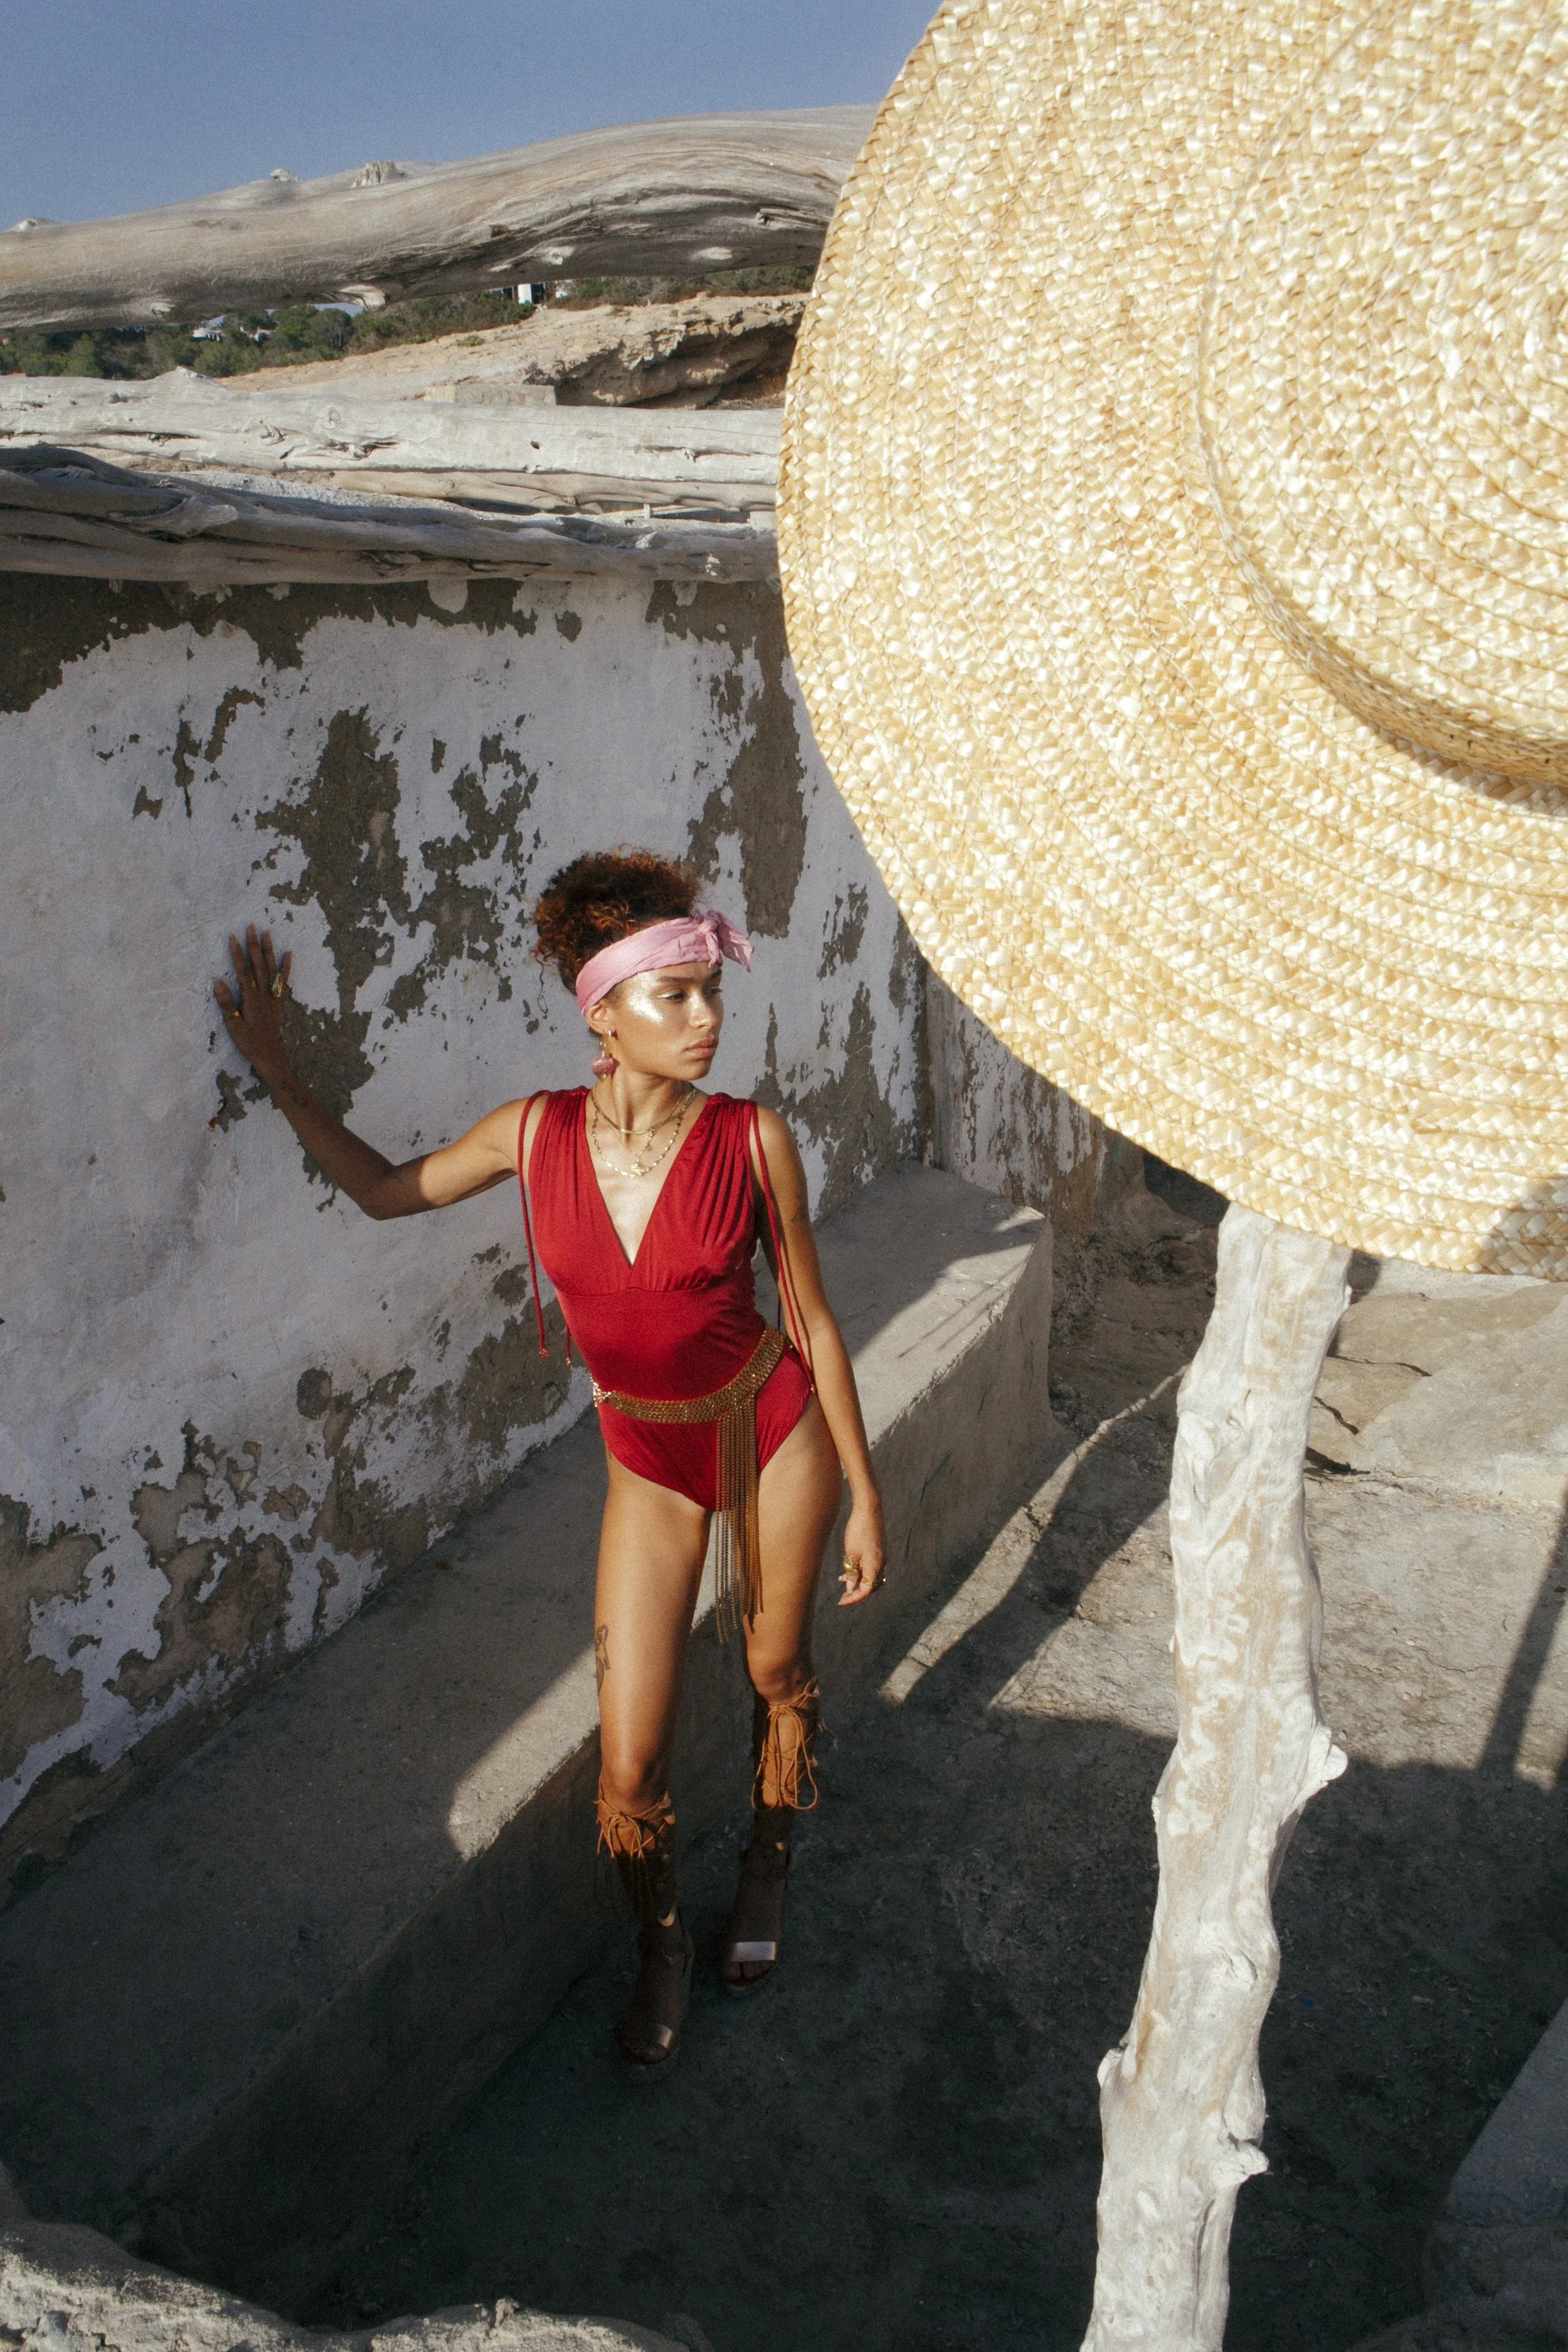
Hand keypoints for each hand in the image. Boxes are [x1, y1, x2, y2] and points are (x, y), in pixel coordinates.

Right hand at [214, 924, 292, 1076]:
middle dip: (254, 945)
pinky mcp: (278, 1002)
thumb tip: (218, 982)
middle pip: (259, 965)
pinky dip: (286, 967)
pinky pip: (284, 981)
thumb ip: (226, 1004)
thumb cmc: (249, 1043)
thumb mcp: (233, 1026)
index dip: (237, 954)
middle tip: (251, 926)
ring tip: (267, 933)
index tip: (233, 937)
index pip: (243, 971)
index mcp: (251, 999)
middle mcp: (264, 994)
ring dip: (269, 951)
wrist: (269, 1056)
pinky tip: (288, 954)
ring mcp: (273, 997)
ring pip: (271, 969)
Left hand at [837, 1494, 886, 1606]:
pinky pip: (871, 1566)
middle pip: (871, 1585)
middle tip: (843, 1595)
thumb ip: (852, 1573)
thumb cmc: (858, 1530)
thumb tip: (851, 1587)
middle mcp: (882, 1563)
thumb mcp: (851, 1554)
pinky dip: (861, 1570)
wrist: (869, 1509)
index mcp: (875, 1567)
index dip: (854, 1598)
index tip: (841, 1601)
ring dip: (858, 1580)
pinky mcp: (879, 1549)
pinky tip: (850, 1566)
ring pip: (871, 1575)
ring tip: (841, 1580)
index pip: (866, 1590)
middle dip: (857, 1591)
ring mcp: (882, 1556)